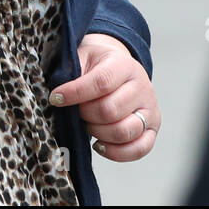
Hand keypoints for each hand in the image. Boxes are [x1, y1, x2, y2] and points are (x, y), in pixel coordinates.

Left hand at [49, 33, 159, 160]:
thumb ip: (71, 72)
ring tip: (86, 124)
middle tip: (75, 111)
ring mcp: (150, 110)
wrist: (118, 67)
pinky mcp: (152, 129)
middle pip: (110, 110)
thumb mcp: (82, 56)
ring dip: (97, 132)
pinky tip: (98, 144)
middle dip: (84, 114)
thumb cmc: (95, 64)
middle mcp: (142, 87)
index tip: (56, 98)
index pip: (101, 82)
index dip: (75, 93)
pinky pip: (139, 149)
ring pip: (124, 131)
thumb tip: (58, 97)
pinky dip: (115, 152)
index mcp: (124, 65)